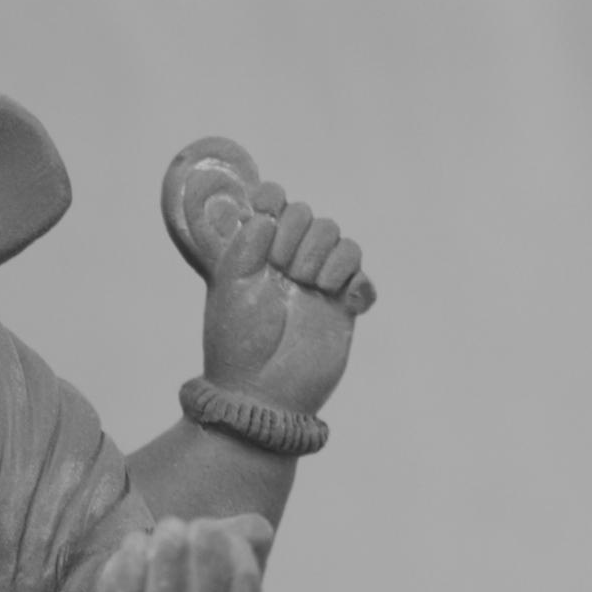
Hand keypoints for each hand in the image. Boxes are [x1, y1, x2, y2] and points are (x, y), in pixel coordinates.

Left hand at [94, 513, 272, 591]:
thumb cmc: (194, 576)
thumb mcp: (230, 555)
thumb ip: (251, 537)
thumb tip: (256, 529)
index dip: (239, 558)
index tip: (227, 536)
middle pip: (208, 587)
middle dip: (206, 545)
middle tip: (200, 526)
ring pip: (166, 586)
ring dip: (170, 543)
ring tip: (170, 529)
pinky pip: (130, 579)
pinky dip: (136, 550)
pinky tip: (139, 542)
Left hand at [162, 137, 373, 418]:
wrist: (262, 392)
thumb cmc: (237, 343)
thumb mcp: (229, 288)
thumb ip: (244, 245)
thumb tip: (267, 215)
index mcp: (257, 254)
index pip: (274, 205)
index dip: (274, 199)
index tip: (267, 212)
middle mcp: (288, 263)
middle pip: (312, 217)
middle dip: (299, 234)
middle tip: (284, 269)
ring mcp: (318, 284)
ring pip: (341, 240)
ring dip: (326, 256)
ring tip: (310, 286)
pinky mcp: (343, 307)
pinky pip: (362, 276)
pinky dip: (358, 282)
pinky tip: (344, 302)